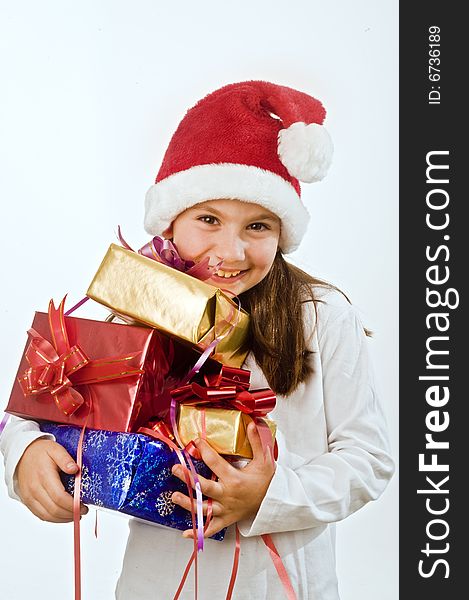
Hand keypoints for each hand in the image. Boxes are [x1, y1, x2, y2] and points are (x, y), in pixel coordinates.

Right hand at [16, 438, 88, 522]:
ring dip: (63, 519)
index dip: (73, 505)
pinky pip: (40, 515)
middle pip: (54, 509)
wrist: (22, 454)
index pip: (59, 498)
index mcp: (44, 476)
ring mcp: (29, 496)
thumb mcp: (55, 449)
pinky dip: (53, 519)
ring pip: (47, 515)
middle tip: (83, 511)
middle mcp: (34, 489)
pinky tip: (63, 516)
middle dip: (71, 513)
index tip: (84, 506)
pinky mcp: (27, 501)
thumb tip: (75, 469)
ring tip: (76, 515)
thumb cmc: (40, 452)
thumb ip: (66, 459)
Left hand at [171, 422, 275, 537]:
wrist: (273, 502)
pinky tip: (186, 532)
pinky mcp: (226, 519)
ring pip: (204, 508)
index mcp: (235, 479)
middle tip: (176, 468)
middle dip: (189, 477)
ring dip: (188, 503)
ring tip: (174, 496)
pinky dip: (199, 532)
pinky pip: (211, 529)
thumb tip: (252, 423)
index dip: (205, 450)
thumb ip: (256, 441)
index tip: (196, 440)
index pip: (215, 463)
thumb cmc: (267, 481)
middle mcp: (227, 495)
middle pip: (205, 487)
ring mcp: (225, 509)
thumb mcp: (264, 459)